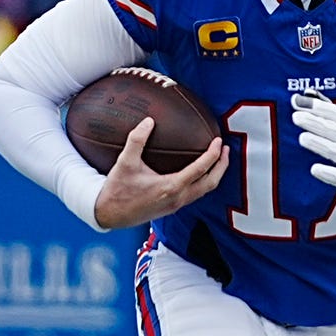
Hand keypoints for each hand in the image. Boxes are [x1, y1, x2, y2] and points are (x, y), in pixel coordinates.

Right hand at [91, 117, 227, 229]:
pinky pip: (195, 194)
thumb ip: (136, 140)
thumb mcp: (125, 162)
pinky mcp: (172, 207)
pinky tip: (198, 172)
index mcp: (170, 187)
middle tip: (226, 150)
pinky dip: (203, 182)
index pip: (200, 170)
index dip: (213, 155)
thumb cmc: (117, 190)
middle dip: (221, 166)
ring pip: (204, 191)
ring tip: (218, 160)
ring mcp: (176, 205)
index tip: (219, 141)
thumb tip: (148, 121)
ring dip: (214, 175)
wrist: (109, 215)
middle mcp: (178, 198)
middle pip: (210, 183)